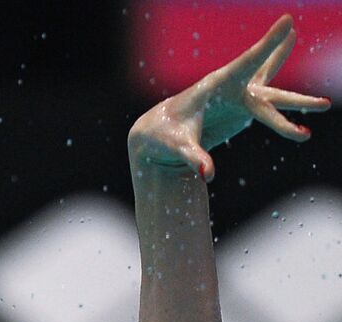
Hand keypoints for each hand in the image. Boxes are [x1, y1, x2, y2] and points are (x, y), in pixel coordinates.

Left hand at [128, 13, 329, 180]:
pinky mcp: (237, 103)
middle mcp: (225, 86)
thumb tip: (207, 174)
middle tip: (290, 23)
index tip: (285, 23)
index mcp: (213, 87)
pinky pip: (262, 84)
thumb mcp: (179, 148)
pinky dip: (273, 62)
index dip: (266, 45)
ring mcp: (233, 93)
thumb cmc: (163, 138)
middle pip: (259, 69)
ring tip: (292, 30)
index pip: (245, 64)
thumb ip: (195, 158)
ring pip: (263, 72)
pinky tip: (287, 41)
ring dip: (279, 54)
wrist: (154, 137)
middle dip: (276, 51)